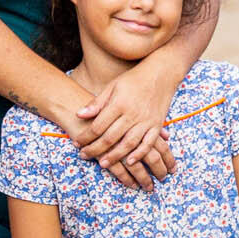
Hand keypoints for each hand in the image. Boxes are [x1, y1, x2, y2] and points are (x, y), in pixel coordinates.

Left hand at [34, 79, 172, 191]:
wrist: (161, 73)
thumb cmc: (134, 79)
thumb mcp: (113, 86)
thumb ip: (97, 103)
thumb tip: (79, 114)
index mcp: (119, 103)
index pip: (98, 125)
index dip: (86, 136)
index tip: (76, 142)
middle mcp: (132, 114)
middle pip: (110, 137)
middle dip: (95, 149)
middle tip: (84, 155)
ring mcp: (146, 121)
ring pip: (128, 143)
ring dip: (115, 156)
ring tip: (102, 164)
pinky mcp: (157, 125)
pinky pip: (148, 143)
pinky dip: (139, 154)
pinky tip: (129, 162)